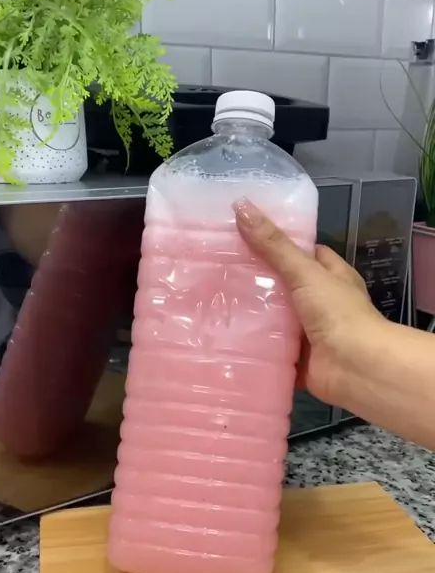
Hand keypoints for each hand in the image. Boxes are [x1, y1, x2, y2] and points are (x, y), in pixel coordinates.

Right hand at [233, 198, 383, 406]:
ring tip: (217, 303)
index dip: (279, 244)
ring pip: (278, 320)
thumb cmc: (337, 313)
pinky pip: (274, 351)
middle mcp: (323, 303)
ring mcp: (312, 333)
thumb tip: (241, 205)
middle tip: (222, 271)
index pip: (305, 253)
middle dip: (260, 283)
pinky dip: (256, 347)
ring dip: (255, 316)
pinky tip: (228, 339)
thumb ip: (273, 245)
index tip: (245, 238)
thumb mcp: (305, 271)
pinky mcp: (300, 359)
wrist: (355, 367)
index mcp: (333, 277)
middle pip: (286, 287)